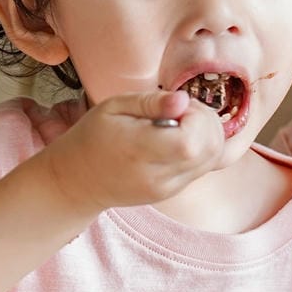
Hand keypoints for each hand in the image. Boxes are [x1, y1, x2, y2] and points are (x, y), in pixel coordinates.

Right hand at [37, 88, 224, 217]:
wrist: (77, 181)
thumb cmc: (92, 137)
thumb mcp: (113, 107)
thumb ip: (151, 102)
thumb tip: (184, 100)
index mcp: (140, 151)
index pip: (192, 140)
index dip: (197, 116)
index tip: (178, 105)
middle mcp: (158, 176)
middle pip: (211, 149)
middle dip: (207, 121)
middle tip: (182, 110)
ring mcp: (168, 188)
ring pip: (213, 158)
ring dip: (208, 133)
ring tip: (180, 122)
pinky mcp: (173, 191)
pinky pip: (204, 167)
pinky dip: (204, 147)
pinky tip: (183, 136)